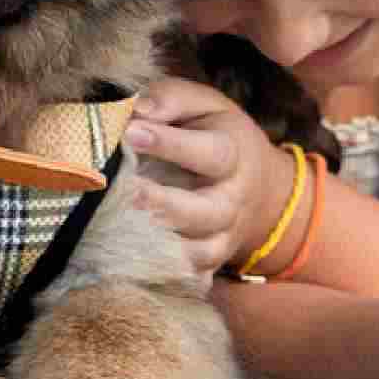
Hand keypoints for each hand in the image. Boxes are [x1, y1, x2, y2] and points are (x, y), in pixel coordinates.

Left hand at [123, 77, 299, 281]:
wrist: (258, 186)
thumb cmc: (215, 133)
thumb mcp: (203, 105)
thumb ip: (172, 99)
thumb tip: (137, 109)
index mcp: (233, 154)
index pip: (209, 152)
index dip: (170, 143)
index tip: (131, 131)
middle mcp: (232, 201)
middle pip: (205, 211)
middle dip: (165, 204)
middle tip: (128, 192)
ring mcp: (223, 237)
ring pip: (199, 252)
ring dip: (161, 245)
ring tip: (121, 231)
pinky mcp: (211, 263)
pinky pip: (193, 278)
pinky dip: (166, 277)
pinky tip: (132, 268)